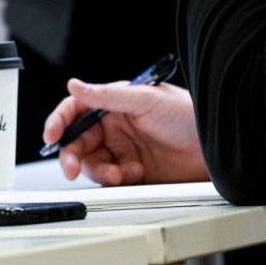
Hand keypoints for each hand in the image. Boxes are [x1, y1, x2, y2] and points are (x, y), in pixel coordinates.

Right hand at [43, 80, 207, 185]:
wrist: (214, 145)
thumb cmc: (186, 113)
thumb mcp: (145, 98)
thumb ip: (107, 95)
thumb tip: (74, 85)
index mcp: (114, 104)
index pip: (76, 110)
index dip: (59, 122)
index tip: (50, 135)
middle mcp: (115, 126)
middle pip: (79, 141)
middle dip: (72, 155)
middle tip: (73, 167)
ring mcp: (123, 150)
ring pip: (93, 163)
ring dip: (98, 170)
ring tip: (116, 172)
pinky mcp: (133, 172)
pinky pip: (111, 179)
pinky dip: (116, 179)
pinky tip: (133, 173)